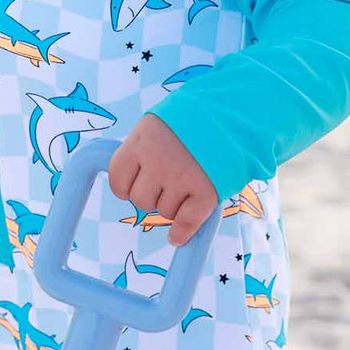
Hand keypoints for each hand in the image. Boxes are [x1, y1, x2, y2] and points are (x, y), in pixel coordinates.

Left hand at [107, 113, 217, 246]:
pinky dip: (182, 232)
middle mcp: (158, 161)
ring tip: (186, 184)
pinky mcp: (206, 192)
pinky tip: (177, 237)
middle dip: (151, 195)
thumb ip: (141, 151)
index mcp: (140, 142)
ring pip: (165, 212)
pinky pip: (186, 222)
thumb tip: (127, 183)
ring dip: (172, 205)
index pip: (117, 180)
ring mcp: (182, 178)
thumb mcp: (157, 124)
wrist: (232, 112)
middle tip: (166, 181)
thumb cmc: (191, 120)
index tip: (135, 183)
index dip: (125, 186)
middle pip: (141, 200)